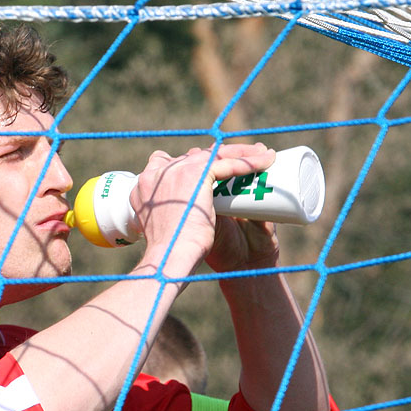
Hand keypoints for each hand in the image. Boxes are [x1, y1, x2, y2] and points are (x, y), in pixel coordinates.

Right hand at [132, 143, 276, 273]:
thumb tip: (179, 216)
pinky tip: (265, 161)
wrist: (170, 259)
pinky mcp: (195, 173)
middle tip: (243, 157)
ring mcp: (174, 170)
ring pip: (214, 154)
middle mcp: (156, 172)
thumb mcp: (163, 228)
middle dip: (220, 155)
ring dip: (241, 152)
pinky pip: (228, 163)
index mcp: (144, 185)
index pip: (171, 164)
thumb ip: (167, 214)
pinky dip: (249, 161)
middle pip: (195, 156)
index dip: (192, 163)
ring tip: (261, 154)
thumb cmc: (167, 254)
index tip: (211, 168)